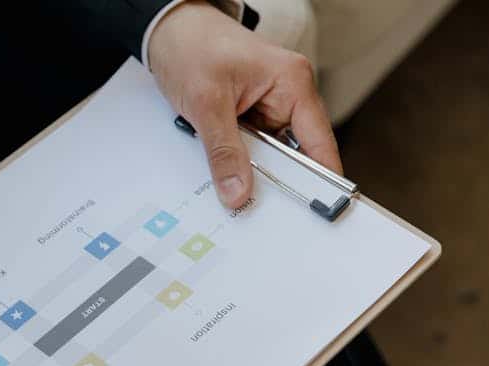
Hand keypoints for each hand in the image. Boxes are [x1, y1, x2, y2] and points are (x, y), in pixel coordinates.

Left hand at [148, 1, 341, 207]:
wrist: (167, 31)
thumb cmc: (192, 47)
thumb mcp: (206, 103)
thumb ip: (224, 151)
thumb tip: (238, 191)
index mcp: (292, 83)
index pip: (318, 142)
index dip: (321, 179)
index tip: (318, 211)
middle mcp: (287, 95)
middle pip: (293, 154)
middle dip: (274, 179)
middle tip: (259, 205)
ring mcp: (267, 107)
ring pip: (267, 155)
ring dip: (249, 168)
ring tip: (230, 179)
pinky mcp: (248, 115)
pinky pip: (248, 149)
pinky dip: (235, 159)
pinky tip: (222, 165)